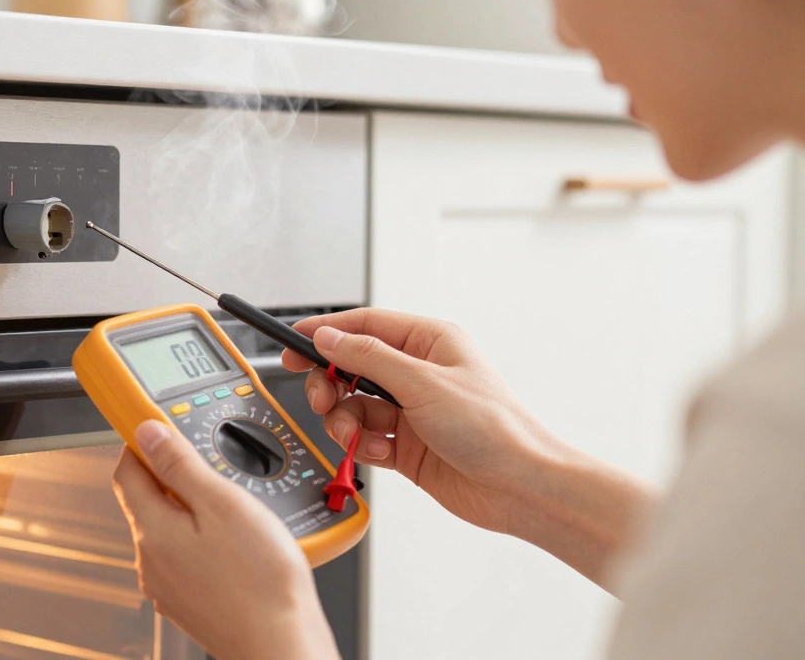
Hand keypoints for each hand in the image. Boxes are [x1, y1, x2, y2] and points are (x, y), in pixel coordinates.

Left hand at [112, 420, 340, 659]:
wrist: (282, 644)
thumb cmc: (261, 582)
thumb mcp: (223, 503)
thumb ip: (181, 464)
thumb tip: (147, 432)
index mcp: (152, 530)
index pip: (127, 469)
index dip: (143, 441)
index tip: (162, 426)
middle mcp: (150, 560)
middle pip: (148, 499)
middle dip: (175, 474)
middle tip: (212, 463)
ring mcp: (168, 585)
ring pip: (170, 528)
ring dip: (193, 508)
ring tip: (235, 503)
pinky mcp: (189, 601)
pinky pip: (187, 556)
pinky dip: (205, 538)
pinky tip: (240, 540)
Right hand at [286, 308, 557, 533]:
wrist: (520, 487)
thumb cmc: (494, 428)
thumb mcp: (423, 383)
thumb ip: (368, 357)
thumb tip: (329, 336)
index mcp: (429, 343)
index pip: (364, 326)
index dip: (325, 332)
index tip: (293, 343)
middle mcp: (418, 374)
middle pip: (351, 367)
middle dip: (330, 384)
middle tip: (321, 399)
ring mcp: (411, 411)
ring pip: (352, 406)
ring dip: (344, 421)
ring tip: (353, 434)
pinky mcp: (406, 445)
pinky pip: (365, 438)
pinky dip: (364, 446)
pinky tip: (382, 453)